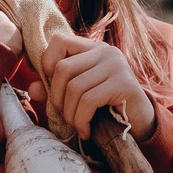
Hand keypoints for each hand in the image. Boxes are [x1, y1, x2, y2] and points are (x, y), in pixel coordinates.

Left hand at [40, 30, 155, 140]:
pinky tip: (86, 131)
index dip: (47, 64)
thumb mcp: (77, 97)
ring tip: (77, 125)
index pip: (59, 41)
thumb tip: (32, 89)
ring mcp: (117, 65)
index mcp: (92, 49)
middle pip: (62, 68)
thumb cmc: (105, 109)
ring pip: (74, 87)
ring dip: (70, 114)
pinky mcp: (124, 83)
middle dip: (58, 98)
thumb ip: (54, 90)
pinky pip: (88, 101)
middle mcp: (105, 52)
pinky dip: (81, 120)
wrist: (140, 126)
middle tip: (66, 116)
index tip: (53, 89)